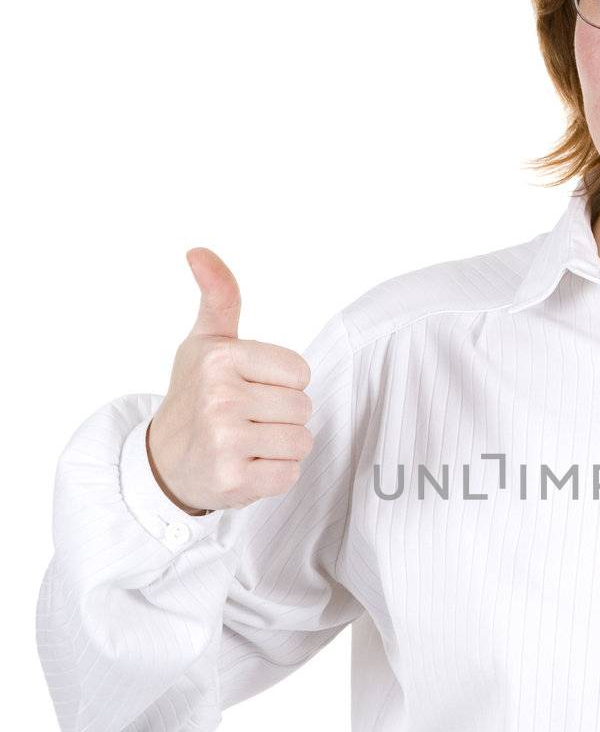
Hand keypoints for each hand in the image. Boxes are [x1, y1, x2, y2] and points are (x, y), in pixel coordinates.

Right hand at [145, 248, 314, 515]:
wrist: (163, 461)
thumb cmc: (194, 395)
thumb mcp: (205, 341)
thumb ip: (219, 296)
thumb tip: (198, 250)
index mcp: (220, 357)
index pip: (300, 371)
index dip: (282, 382)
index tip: (250, 386)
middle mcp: (220, 397)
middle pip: (303, 407)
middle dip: (282, 415)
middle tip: (246, 419)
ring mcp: (225, 440)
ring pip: (301, 441)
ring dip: (281, 446)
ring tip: (247, 442)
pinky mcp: (233, 480)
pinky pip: (289, 474)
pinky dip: (274, 475)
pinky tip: (245, 465)